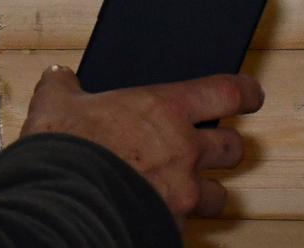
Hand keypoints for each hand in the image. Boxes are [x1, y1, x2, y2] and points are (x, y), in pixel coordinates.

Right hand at [18, 65, 262, 220]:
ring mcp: (183, 193)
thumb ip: (62, 85)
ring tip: (187, 189)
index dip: (245, 92)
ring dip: (207, 191)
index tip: (249, 93)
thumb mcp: (55, 103)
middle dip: (227, 146)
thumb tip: (59, 76)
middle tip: (210, 145)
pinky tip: (155, 213)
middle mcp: (184, 151)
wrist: (63, 203)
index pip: (226, 93)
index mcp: (164, 110)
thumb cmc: (66, 148)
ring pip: (221, 194)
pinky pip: (189, 225)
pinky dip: (178, 219)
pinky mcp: (173, 227)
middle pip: (234, 147)